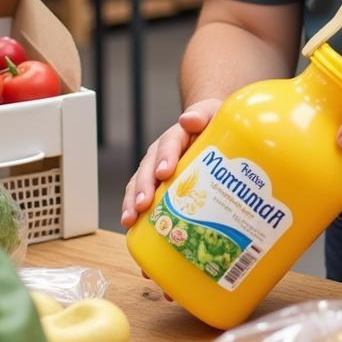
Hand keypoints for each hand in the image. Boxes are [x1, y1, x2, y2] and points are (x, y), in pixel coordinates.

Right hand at [120, 97, 221, 227]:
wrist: (206, 128)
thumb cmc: (210, 124)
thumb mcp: (211, 115)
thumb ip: (202, 115)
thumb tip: (188, 119)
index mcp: (177, 135)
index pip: (169, 143)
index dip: (165, 157)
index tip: (164, 172)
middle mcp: (161, 152)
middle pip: (148, 167)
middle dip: (144, 186)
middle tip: (144, 203)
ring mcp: (156, 168)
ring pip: (139, 183)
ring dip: (133, 200)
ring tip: (130, 218)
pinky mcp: (156, 184)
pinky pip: (141, 195)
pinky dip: (134, 209)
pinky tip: (131, 226)